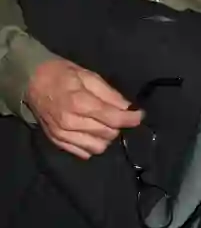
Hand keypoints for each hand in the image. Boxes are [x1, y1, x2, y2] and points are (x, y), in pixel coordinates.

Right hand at [25, 58, 142, 159]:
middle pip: (107, 134)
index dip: (130, 118)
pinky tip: (92, 132)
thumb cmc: (62, 74)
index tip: (140, 115)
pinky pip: (82, 153)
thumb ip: (108, 93)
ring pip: (97, 147)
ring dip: (106, 137)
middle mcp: (71, 123)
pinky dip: (92, 145)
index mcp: (79, 102)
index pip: (112, 118)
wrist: (33, 82)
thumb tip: (127, 107)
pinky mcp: (57, 142)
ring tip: (104, 123)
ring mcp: (63, 135)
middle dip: (118, 125)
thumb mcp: (88, 75)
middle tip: (118, 114)